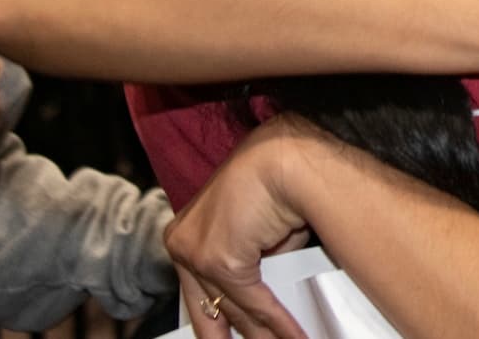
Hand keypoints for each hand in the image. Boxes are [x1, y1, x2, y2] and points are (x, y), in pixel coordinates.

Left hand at [168, 117, 322, 338]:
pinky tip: (296, 337)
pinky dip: (279, 324)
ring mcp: (196, 253)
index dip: (213, 322)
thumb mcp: (259, 235)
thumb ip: (255, 266)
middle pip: (210, 308)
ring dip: (265, 334)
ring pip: (234, 309)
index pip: (196, 292)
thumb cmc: (278, 182)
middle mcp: (182, 244)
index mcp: (184, 235)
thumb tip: (264, 303)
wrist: (287, 158)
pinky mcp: (218, 260)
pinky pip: (254, 304)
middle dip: (236, 335)